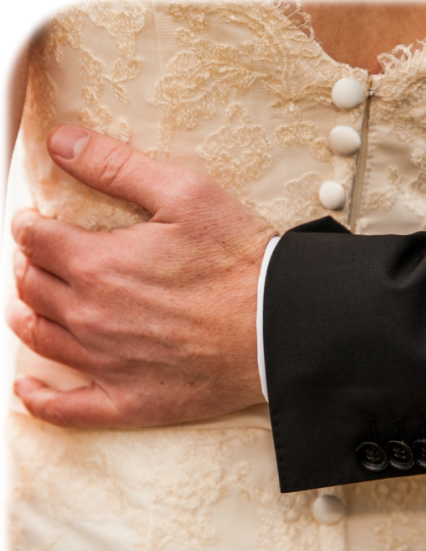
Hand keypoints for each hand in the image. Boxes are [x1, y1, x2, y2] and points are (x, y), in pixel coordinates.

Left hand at [3, 126, 276, 426]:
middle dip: (28, 267)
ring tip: (24, 304)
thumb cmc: (238, 261)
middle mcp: (89, 315)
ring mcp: (105, 363)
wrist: (277, 328)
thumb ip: (117, 167)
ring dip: (23, 315)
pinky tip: (29, 392)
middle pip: (33, 287)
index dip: (30, 226)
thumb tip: (59, 141)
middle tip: (39, 259)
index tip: (35, 223)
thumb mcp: (186, 194)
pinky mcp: (129, 401)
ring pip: (40, 338)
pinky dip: (40, 400)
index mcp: (96, 263)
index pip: (36, 240)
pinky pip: (67, 408)